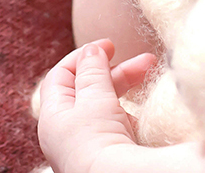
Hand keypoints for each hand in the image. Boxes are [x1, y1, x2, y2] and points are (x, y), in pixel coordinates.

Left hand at [38, 39, 156, 172]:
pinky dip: (132, 115)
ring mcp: (88, 147)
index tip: (110, 45)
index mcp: (53, 116)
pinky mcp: (108, 158)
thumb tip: (91, 50)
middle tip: (145, 61)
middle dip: (116, 72)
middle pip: (88, 90)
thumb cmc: (97, 140)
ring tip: (151, 77)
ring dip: (127, 91)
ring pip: (106, 108)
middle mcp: (67, 133)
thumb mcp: (93, 95)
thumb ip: (92, 69)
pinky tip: (148, 110)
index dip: (83, 56)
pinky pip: (118, 129)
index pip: (60, 76)